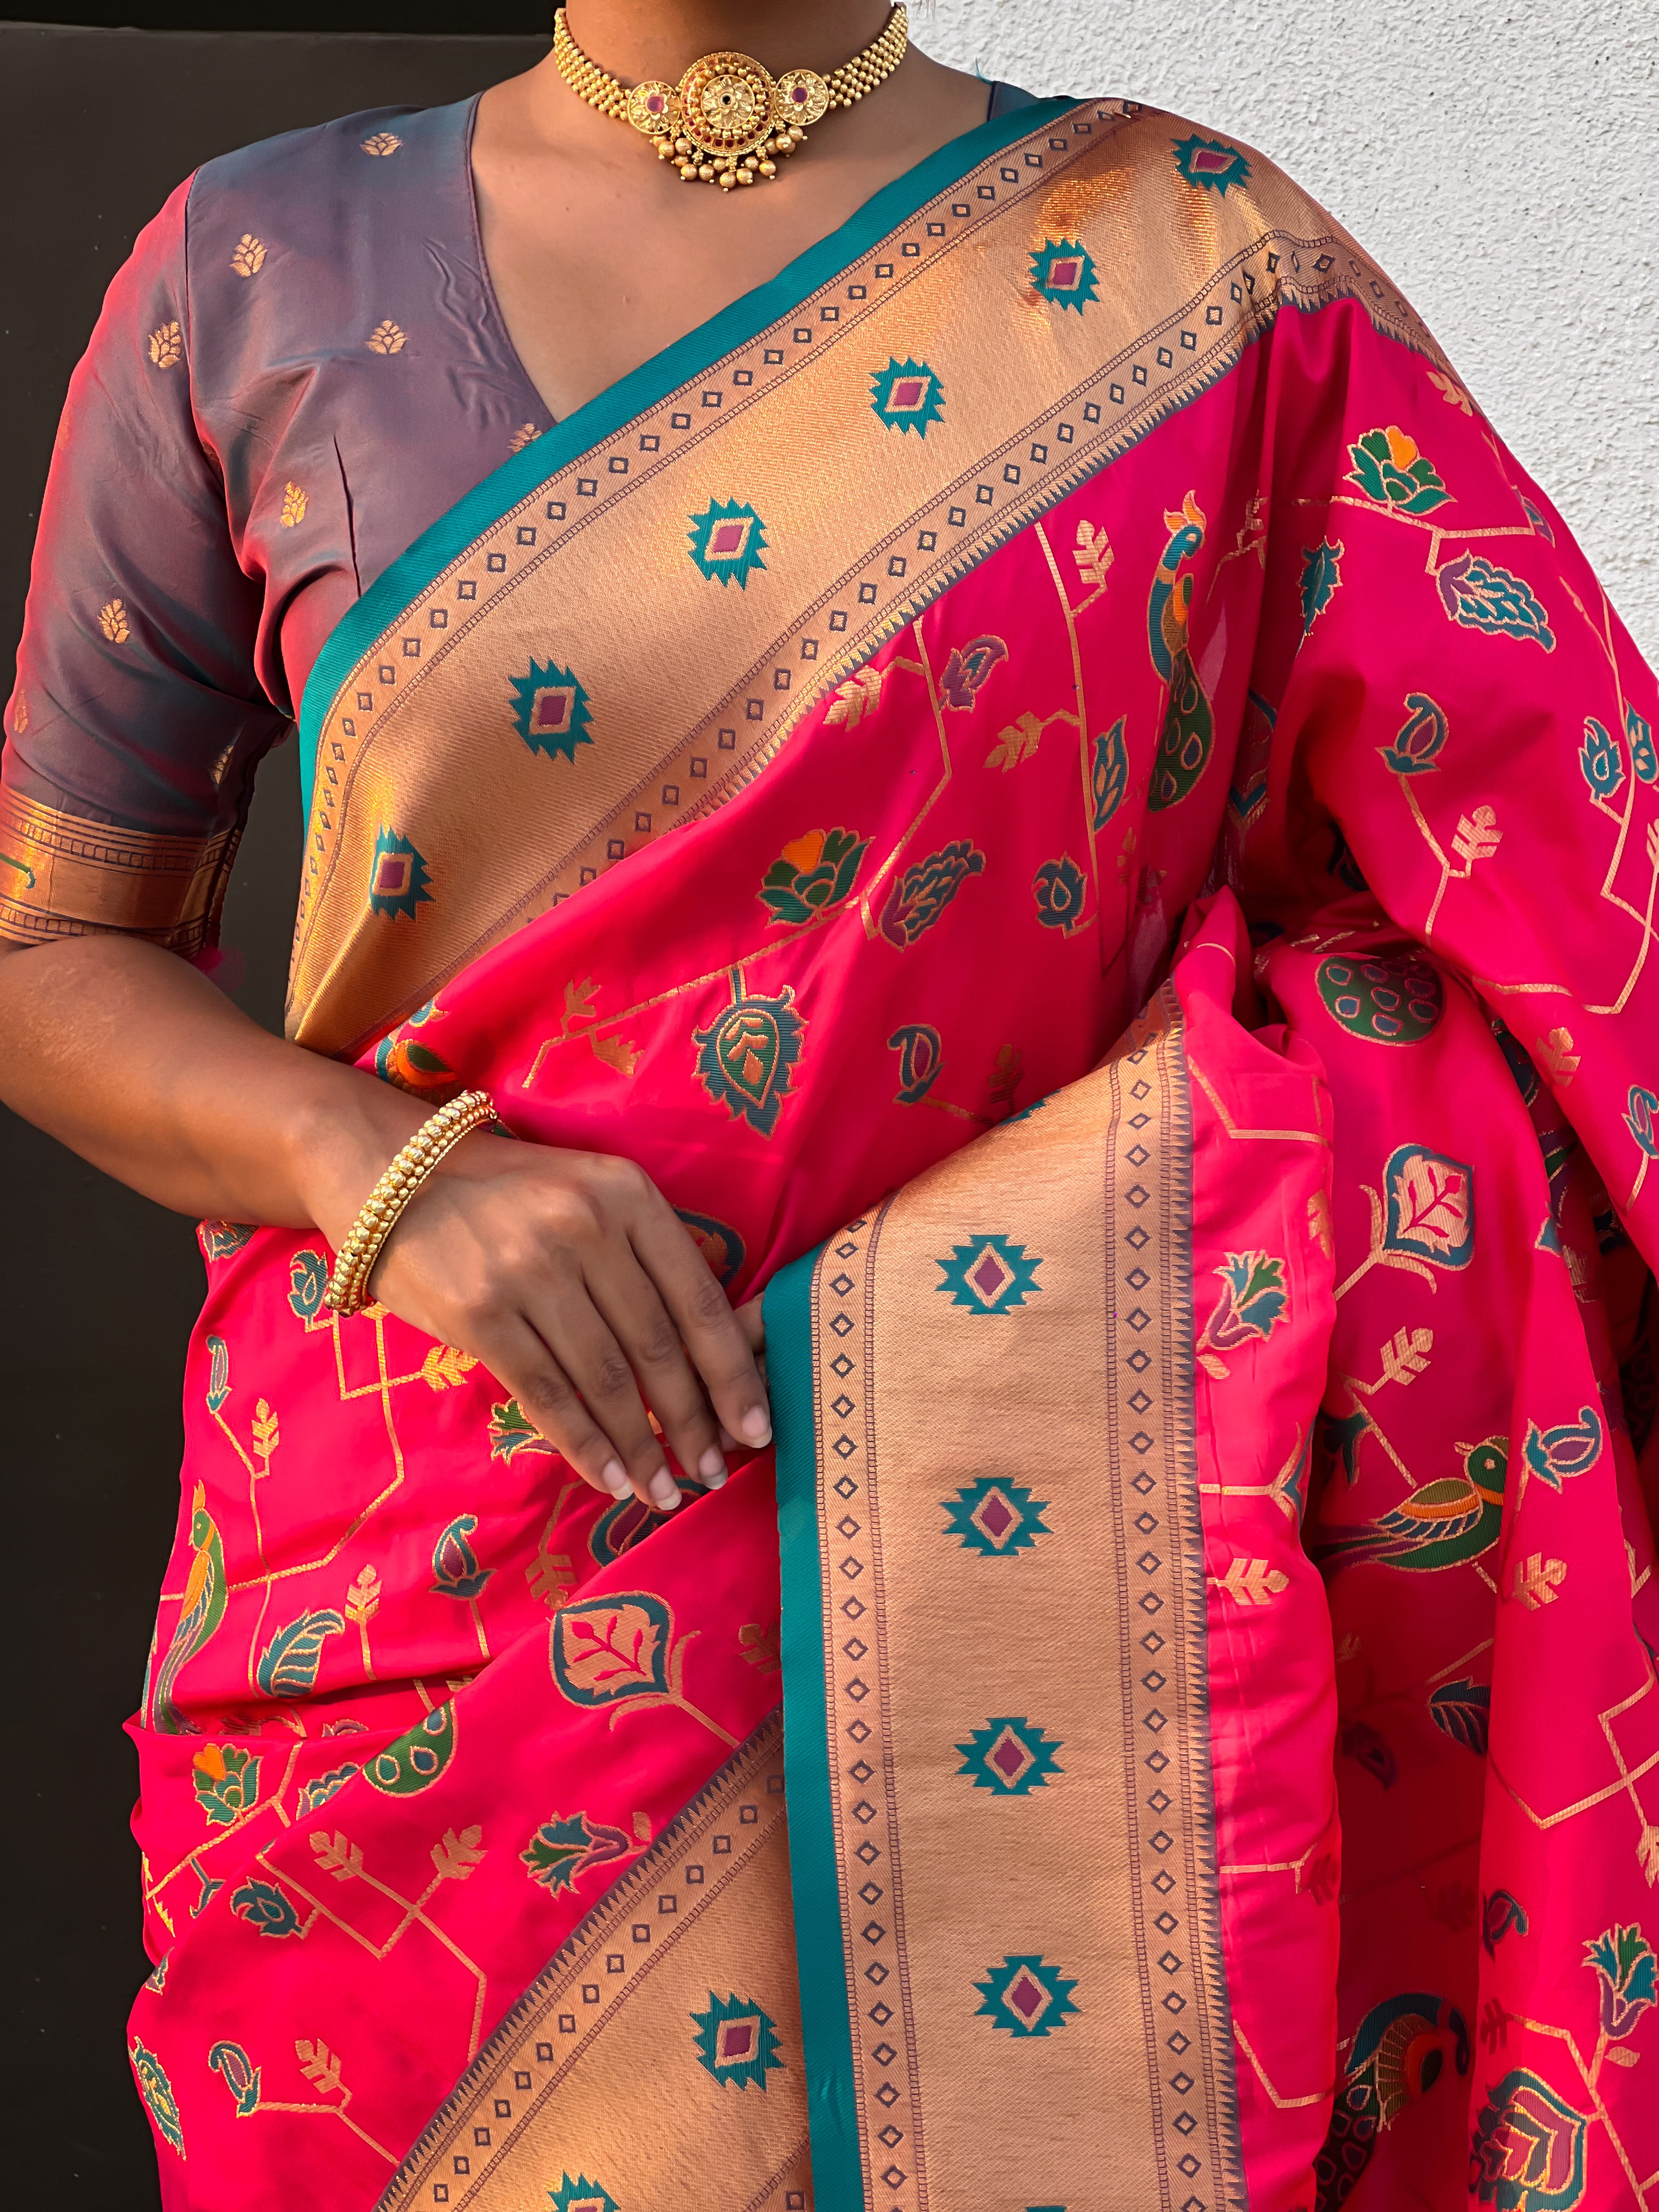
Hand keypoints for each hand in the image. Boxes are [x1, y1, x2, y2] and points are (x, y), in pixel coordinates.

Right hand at [358, 1134, 769, 1511]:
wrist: (393, 1172)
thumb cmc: (508, 1193)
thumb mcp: (591, 1192)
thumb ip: (646, 1253)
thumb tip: (712, 1348)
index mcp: (628, 1195)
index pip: (698, 1300)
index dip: (732, 1373)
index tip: (756, 1426)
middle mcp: (585, 1229)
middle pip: (657, 1347)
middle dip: (693, 1422)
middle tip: (711, 1473)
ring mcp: (530, 1272)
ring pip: (607, 1381)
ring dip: (641, 1448)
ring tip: (663, 1492)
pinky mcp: (479, 1314)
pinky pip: (547, 1395)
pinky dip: (586, 1446)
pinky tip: (611, 1480)